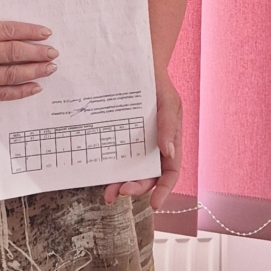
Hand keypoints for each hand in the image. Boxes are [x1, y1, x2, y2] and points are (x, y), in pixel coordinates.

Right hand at [0, 21, 56, 104]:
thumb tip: (22, 37)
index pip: (8, 31)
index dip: (30, 31)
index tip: (46, 33)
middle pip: (13, 53)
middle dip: (37, 53)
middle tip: (53, 53)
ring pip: (11, 73)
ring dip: (34, 71)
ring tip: (50, 68)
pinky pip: (2, 94)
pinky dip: (21, 90)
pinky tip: (35, 86)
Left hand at [105, 77, 183, 211]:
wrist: (138, 66)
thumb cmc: (159, 84)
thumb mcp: (169, 102)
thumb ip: (169, 126)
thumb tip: (168, 151)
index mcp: (170, 143)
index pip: (170, 173)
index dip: (164, 191)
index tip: (154, 204)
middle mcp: (152, 149)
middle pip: (148, 177)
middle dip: (136, 188)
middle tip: (121, 192)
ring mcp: (135, 145)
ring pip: (130, 172)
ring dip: (120, 185)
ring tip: (108, 193)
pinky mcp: (118, 139)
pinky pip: (113, 158)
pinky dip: (108, 170)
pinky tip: (99, 176)